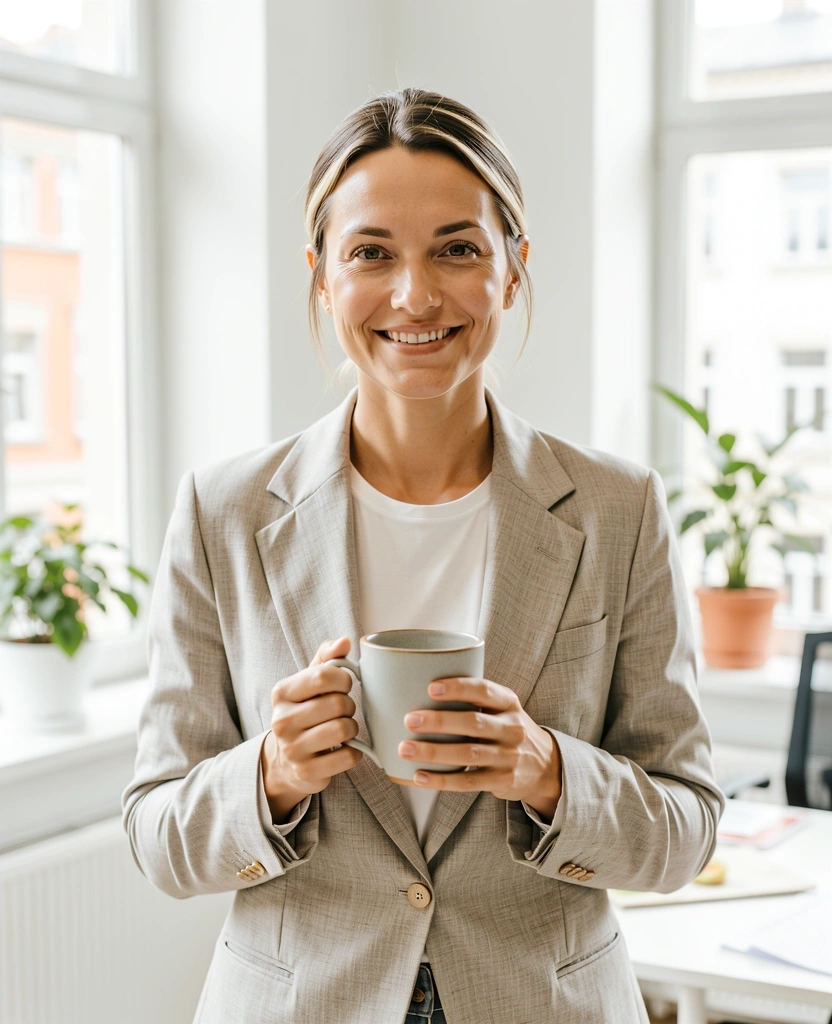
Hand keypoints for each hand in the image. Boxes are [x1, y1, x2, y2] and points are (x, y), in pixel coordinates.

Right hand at [260, 636, 362, 821]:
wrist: (285, 760)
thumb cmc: (305, 711)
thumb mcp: (310, 682)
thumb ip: (328, 657)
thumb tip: (345, 641)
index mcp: (282, 693)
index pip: (325, 676)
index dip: (345, 679)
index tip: (344, 685)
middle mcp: (282, 721)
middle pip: (338, 704)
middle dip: (349, 706)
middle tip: (342, 711)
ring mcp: (292, 749)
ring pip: (344, 729)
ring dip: (351, 728)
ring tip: (342, 728)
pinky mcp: (307, 773)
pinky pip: (348, 757)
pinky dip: (354, 752)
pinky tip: (343, 749)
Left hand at [397, 677, 561, 818]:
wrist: (546, 766)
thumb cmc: (507, 729)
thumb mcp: (503, 708)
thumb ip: (475, 698)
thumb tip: (420, 686)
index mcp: (509, 703)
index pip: (484, 690)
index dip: (458, 688)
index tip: (430, 688)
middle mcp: (512, 728)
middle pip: (473, 723)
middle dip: (439, 721)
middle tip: (409, 719)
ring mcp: (508, 757)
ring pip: (467, 754)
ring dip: (434, 752)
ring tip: (405, 749)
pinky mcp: (502, 781)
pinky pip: (467, 782)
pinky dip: (441, 780)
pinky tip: (419, 776)